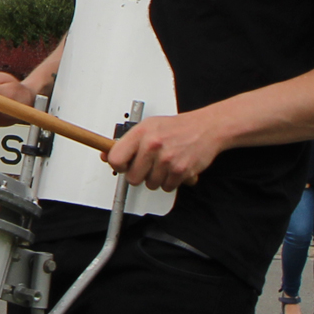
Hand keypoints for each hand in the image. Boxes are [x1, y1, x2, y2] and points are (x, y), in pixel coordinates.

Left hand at [105, 110, 223, 192]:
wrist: (207, 128)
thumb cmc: (177, 127)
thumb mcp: (149, 126)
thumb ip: (127, 142)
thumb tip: (106, 154)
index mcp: (142, 133)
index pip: (116, 158)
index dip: (119, 165)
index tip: (124, 165)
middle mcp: (153, 145)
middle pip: (133, 178)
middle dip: (140, 175)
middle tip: (149, 165)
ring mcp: (167, 159)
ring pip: (150, 184)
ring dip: (157, 178)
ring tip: (164, 163)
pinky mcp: (180, 171)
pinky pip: (167, 187)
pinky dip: (171, 181)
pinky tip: (174, 168)